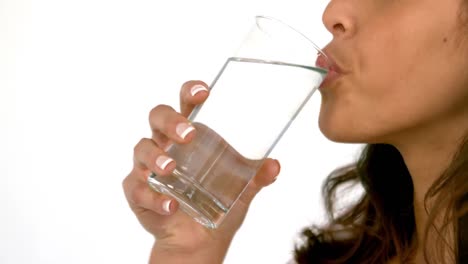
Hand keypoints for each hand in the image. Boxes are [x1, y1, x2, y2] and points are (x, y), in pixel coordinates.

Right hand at [122, 80, 280, 262]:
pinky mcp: (138, 192)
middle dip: (171, 121)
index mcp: (189, 135)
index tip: (203, 91)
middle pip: (158, 117)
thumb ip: (256, 176)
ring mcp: (148, 167)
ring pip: (142, 149)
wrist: (199, 241)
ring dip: (156, 157)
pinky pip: (137, 188)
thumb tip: (275, 165)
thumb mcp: (240, 189)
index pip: (185, 104)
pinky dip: (153, 197)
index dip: (190, 92)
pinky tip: (170, 205)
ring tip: (171, 169)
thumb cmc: (215, 204)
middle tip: (189, 134)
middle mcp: (166, 144)